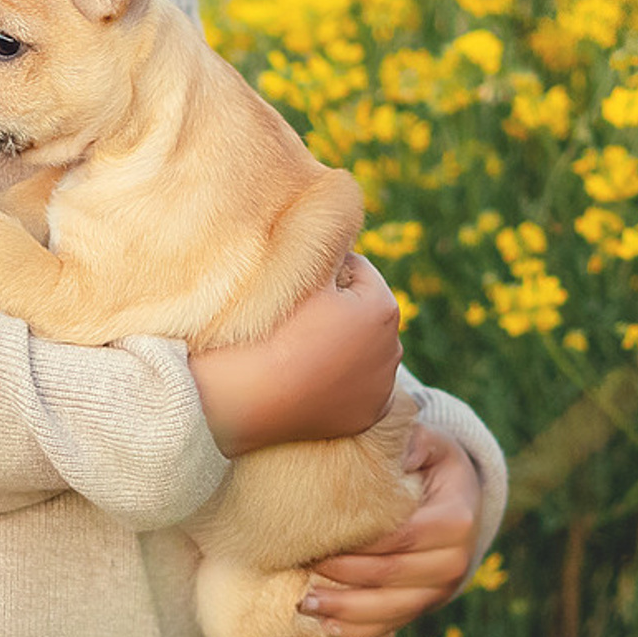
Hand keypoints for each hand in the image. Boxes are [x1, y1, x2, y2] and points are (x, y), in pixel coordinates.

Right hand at [190, 254, 401, 458]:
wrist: (244, 399)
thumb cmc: (270, 329)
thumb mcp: (299, 272)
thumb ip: (325, 242)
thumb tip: (335, 220)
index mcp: (382, 308)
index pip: (356, 269)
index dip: (323, 271)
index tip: (294, 285)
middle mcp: (393, 348)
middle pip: (362, 309)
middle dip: (338, 306)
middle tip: (296, 316)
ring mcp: (381, 388)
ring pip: (362, 347)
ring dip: (342, 341)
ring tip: (301, 345)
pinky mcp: (365, 417)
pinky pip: (358, 384)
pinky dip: (342, 378)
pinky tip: (312, 374)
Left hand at [298, 425, 482, 636]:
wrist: (459, 495)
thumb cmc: (433, 462)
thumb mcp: (430, 442)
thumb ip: (413, 441)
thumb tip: (397, 452)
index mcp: (455, 519)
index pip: (401, 539)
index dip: (360, 547)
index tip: (319, 543)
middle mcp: (454, 561)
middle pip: (392, 577)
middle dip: (345, 579)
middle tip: (302, 572)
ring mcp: (441, 589)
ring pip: (391, 609)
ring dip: (346, 611)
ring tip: (305, 604)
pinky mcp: (426, 605)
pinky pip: (392, 624)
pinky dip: (359, 629)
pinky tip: (326, 625)